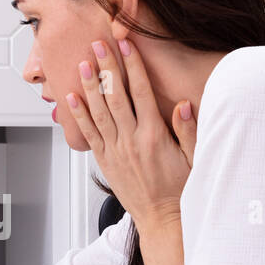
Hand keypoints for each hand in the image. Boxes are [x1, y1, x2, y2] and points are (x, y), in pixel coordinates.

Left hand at [66, 38, 196, 231]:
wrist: (162, 219)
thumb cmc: (179, 190)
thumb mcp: (194, 159)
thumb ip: (188, 131)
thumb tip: (184, 104)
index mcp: (154, 137)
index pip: (141, 93)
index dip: (133, 67)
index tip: (127, 46)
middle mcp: (131, 141)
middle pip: (116, 97)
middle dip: (107, 68)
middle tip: (98, 44)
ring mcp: (116, 151)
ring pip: (99, 113)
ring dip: (90, 87)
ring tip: (83, 64)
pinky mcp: (106, 161)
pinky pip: (89, 135)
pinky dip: (79, 115)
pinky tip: (71, 99)